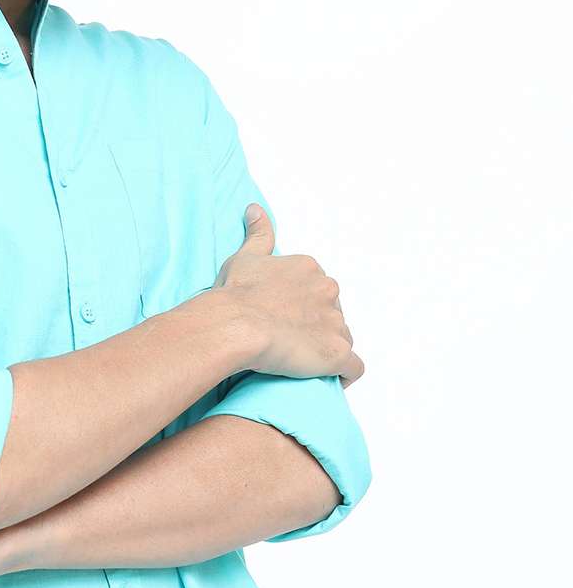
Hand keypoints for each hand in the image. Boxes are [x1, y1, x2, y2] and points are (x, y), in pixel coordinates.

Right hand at [215, 203, 364, 388]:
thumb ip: (257, 233)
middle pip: (332, 312)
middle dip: (317, 325)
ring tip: (302, 362)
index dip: (302, 306)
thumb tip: (255, 209)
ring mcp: (336, 323)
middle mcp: (329, 291)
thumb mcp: (245, 257)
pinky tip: (331, 379)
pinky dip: (346, 374)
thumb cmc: (236, 293)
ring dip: (327, 348)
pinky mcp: (337, 353)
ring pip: (341, 337)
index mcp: (311, 270)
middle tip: (289, 340)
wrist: (235, 324)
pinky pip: (354, 367)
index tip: (283, 317)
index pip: (317, 289)